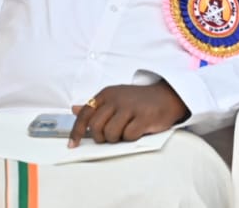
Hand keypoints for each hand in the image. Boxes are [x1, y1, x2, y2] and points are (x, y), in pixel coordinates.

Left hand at [68, 81, 189, 147]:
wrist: (166, 96)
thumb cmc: (137, 100)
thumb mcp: (114, 98)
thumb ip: (95, 106)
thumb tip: (73, 109)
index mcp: (106, 94)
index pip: (85, 114)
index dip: (77, 131)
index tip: (73, 145)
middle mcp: (116, 99)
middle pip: (96, 127)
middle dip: (101, 137)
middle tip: (110, 136)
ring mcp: (130, 107)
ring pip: (110, 133)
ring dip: (116, 138)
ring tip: (125, 132)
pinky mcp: (143, 117)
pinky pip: (128, 136)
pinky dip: (131, 138)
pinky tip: (137, 130)